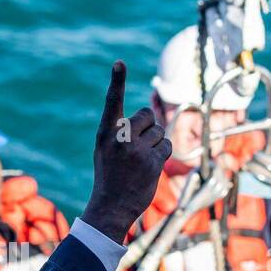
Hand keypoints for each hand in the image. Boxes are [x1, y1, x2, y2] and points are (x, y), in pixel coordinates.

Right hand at [80, 61, 172, 244]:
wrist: (110, 207)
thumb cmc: (110, 176)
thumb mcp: (106, 151)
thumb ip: (122, 132)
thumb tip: (152, 120)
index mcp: (104, 133)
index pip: (112, 102)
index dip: (117, 81)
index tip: (119, 63)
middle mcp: (119, 138)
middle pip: (147, 114)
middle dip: (148, 126)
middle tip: (138, 146)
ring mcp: (135, 150)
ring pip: (158, 131)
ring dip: (155, 143)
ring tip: (141, 160)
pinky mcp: (151, 161)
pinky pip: (165, 145)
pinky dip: (162, 153)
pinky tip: (150, 166)